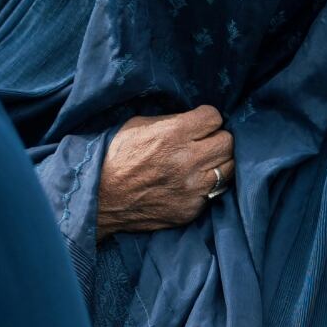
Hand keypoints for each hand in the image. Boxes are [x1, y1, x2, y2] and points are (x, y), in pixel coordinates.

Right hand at [97, 106, 232, 235]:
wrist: (98, 199)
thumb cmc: (116, 157)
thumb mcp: (138, 125)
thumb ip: (172, 121)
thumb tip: (196, 119)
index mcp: (173, 134)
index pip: (214, 117)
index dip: (207, 118)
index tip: (199, 123)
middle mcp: (187, 161)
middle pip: (228, 141)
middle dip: (217, 138)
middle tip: (204, 142)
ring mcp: (191, 188)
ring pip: (228, 168)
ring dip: (217, 162)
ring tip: (202, 162)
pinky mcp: (190, 209)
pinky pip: (214, 192)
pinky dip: (206, 186)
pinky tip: (191, 182)